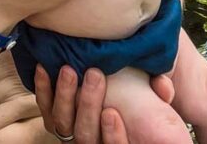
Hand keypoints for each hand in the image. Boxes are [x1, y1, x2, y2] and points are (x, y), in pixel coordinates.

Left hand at [35, 66, 173, 142]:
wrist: (105, 89)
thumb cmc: (137, 101)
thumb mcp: (156, 105)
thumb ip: (160, 96)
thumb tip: (162, 85)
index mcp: (115, 141)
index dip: (112, 137)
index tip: (111, 113)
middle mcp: (91, 142)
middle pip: (85, 136)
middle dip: (88, 105)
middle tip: (95, 75)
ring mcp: (71, 132)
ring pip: (62, 123)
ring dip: (64, 96)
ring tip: (69, 70)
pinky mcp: (55, 119)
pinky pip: (45, 109)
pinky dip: (43, 90)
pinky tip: (43, 69)